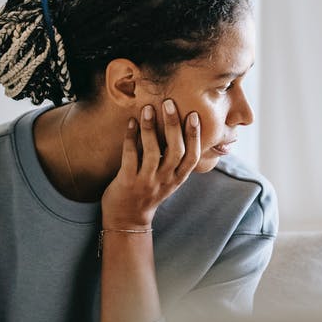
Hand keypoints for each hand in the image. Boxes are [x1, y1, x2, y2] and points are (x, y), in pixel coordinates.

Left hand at [101, 99, 200, 227]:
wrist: (127, 219)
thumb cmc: (148, 193)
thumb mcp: (168, 180)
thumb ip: (175, 161)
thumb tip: (180, 130)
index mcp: (177, 178)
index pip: (192, 157)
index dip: (194, 136)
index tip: (194, 115)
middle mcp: (165, 180)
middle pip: (175, 151)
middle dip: (173, 126)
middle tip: (169, 103)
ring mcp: (146, 182)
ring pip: (152, 152)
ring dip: (150, 128)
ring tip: (148, 108)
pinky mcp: (128, 182)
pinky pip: (130, 156)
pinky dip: (131, 137)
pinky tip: (131, 122)